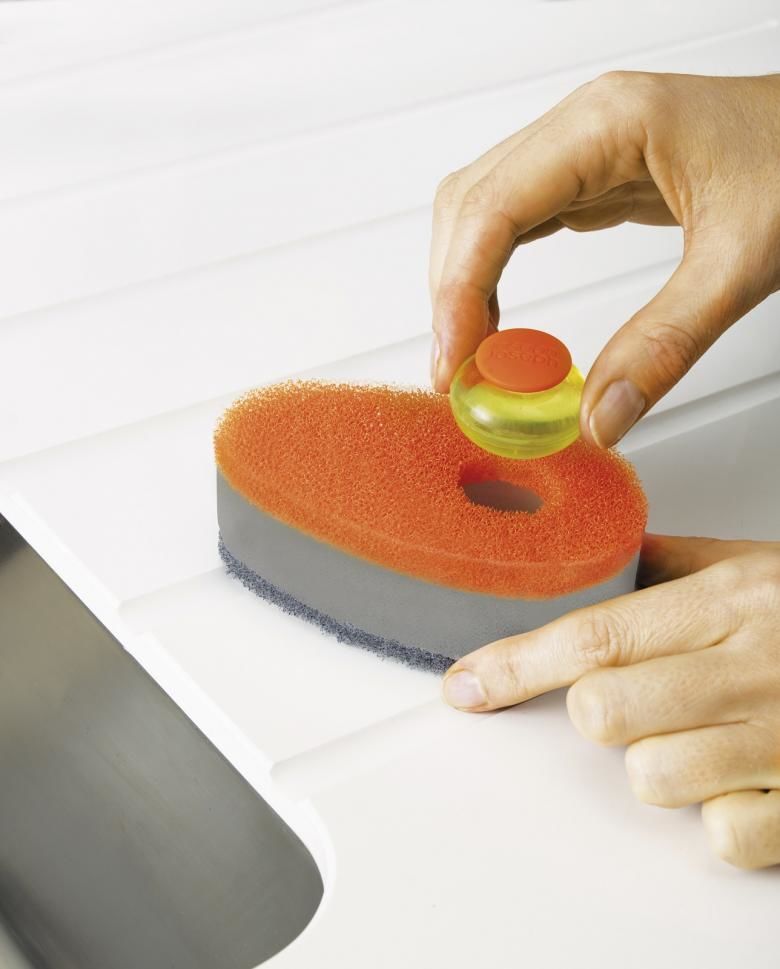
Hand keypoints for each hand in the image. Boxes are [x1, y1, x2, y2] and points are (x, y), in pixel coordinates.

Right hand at [430, 72, 779, 446]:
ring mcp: (583, 146)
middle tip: (458, 370)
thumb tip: (599, 416)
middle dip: (451, 291)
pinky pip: (517, 219)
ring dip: (464, 282)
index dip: (459, 289)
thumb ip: (668, 343)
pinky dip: (493, 272)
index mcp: (610, 124)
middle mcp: (584, 126)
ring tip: (473, 353)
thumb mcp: (744, 260)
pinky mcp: (592, 173)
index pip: (494, 206)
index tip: (454, 359)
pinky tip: (500, 316)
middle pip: (470, 204)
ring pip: (483, 210)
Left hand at [442, 535, 779, 868]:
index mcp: (731, 604)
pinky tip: (745, 777)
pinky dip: (721, 816)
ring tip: (706, 733)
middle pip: (606, 714)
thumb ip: (671, 563)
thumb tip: (594, 558)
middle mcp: (753, 671)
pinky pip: (721, 836)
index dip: (514, 664)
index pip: (593, 633)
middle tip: (641, 697)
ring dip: (663, 763)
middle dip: (602, 713)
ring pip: (652, 779)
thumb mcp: (756, 567)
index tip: (467, 684)